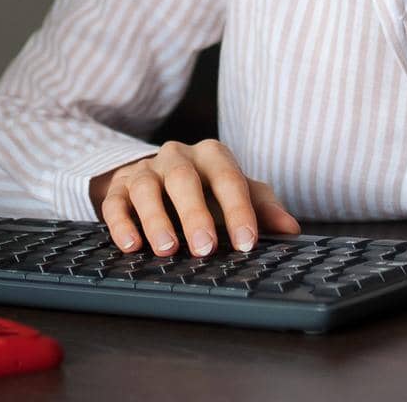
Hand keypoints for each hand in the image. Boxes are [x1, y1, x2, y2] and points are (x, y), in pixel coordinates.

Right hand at [89, 139, 300, 255]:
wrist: (159, 176)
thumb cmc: (207, 189)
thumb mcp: (238, 193)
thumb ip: (264, 208)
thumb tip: (290, 230)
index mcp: (211, 156)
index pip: (228, 178)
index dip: (239, 210)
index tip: (247, 242)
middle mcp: (177, 156)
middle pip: (184, 179)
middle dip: (195, 215)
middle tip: (205, 249)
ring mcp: (145, 170)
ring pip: (146, 188)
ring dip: (155, 219)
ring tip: (167, 249)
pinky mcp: (117, 187)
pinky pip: (115, 202)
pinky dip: (121, 224)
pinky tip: (131, 245)